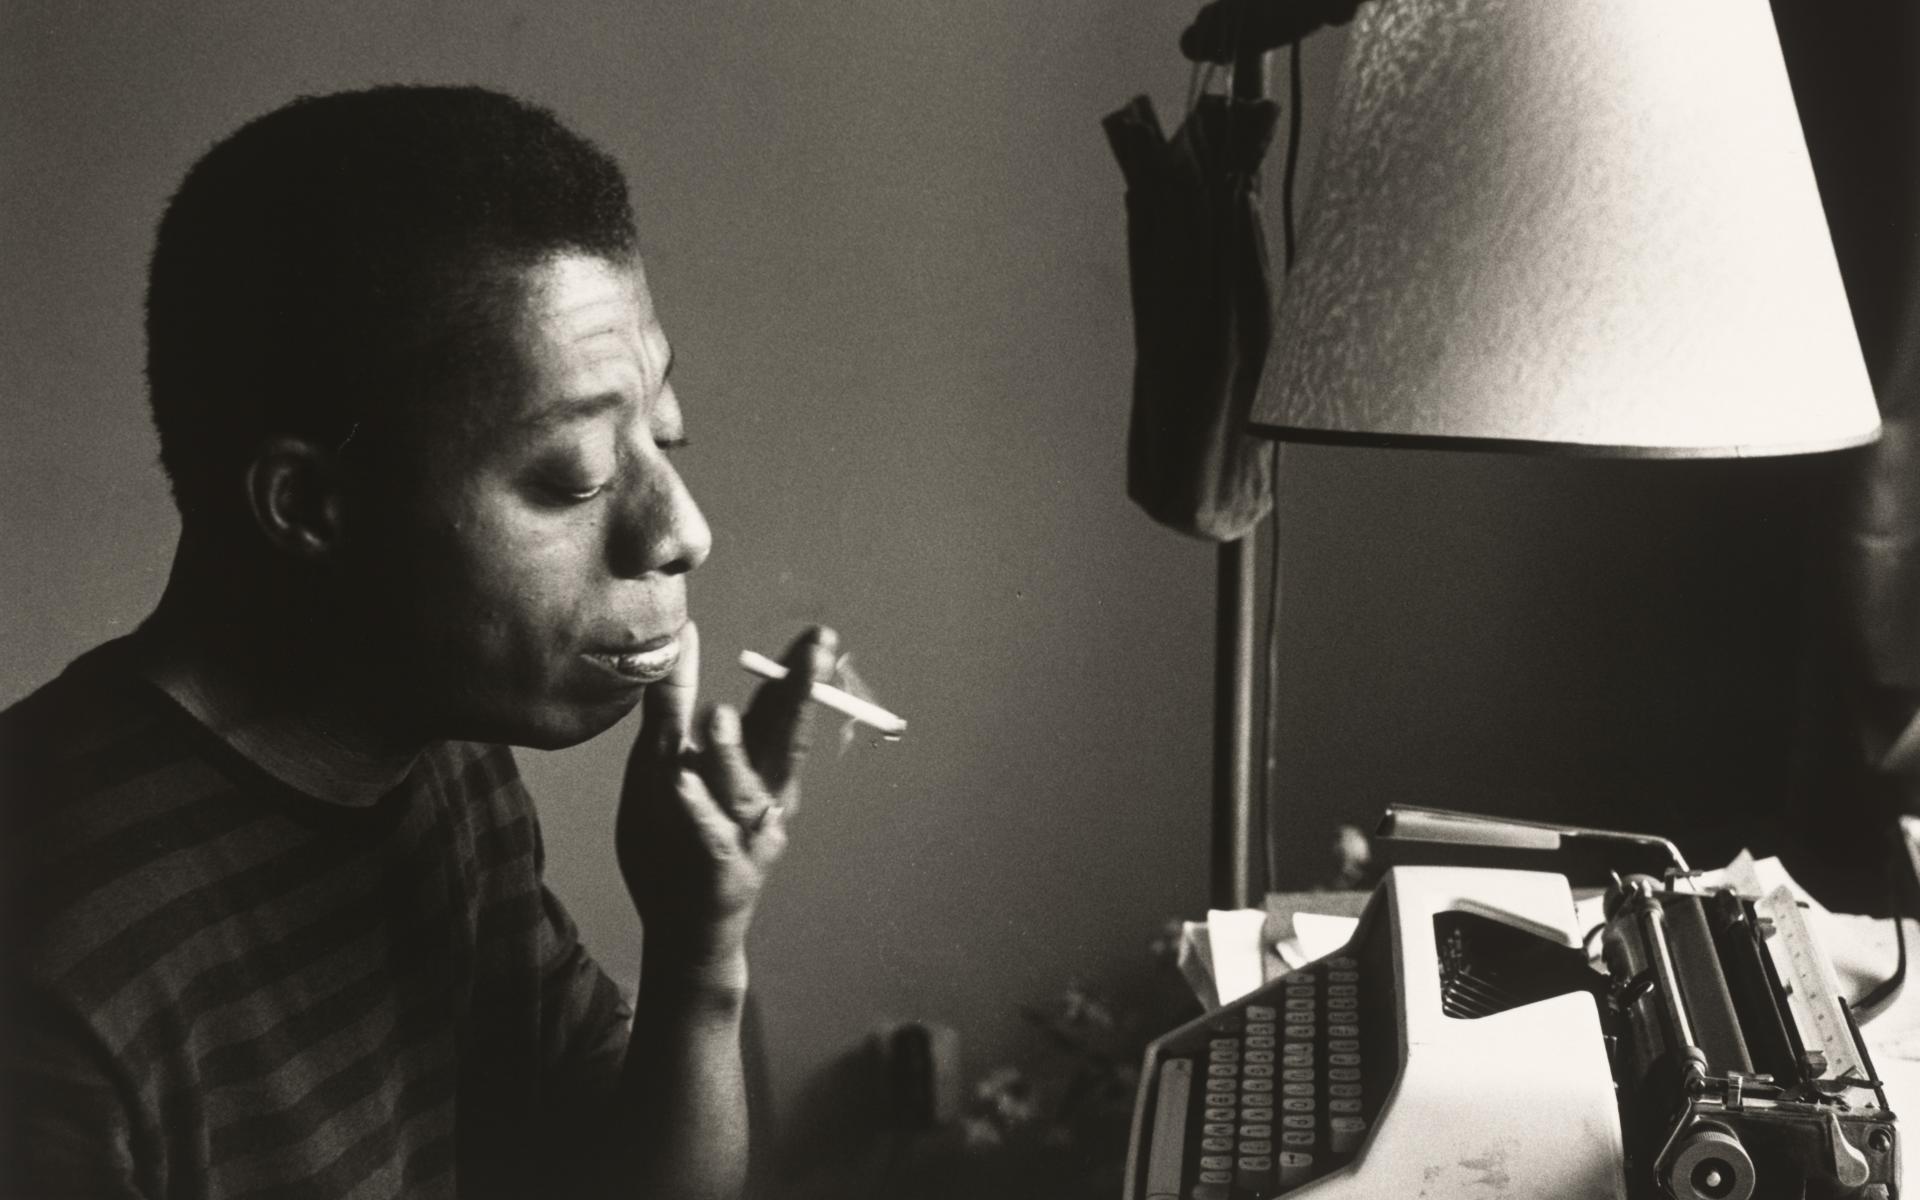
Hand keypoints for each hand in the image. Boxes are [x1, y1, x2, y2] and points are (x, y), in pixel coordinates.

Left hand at [616, 621, 837, 976]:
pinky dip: (699, 811)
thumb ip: (675, 703)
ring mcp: (746, 838)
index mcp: (757, 769)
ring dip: (732, 753)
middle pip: (787, 742)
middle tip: (817, 655)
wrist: (680, 927)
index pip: (782, 713)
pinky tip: (682, 783)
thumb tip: (685, 634)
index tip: (821, 637)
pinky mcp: (721, 872)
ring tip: (718, 713)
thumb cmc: (677, 838)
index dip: (802, 676)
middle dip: (802, 697)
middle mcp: (765, 799)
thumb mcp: (666, 760)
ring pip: (744, 789)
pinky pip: (709, 836)